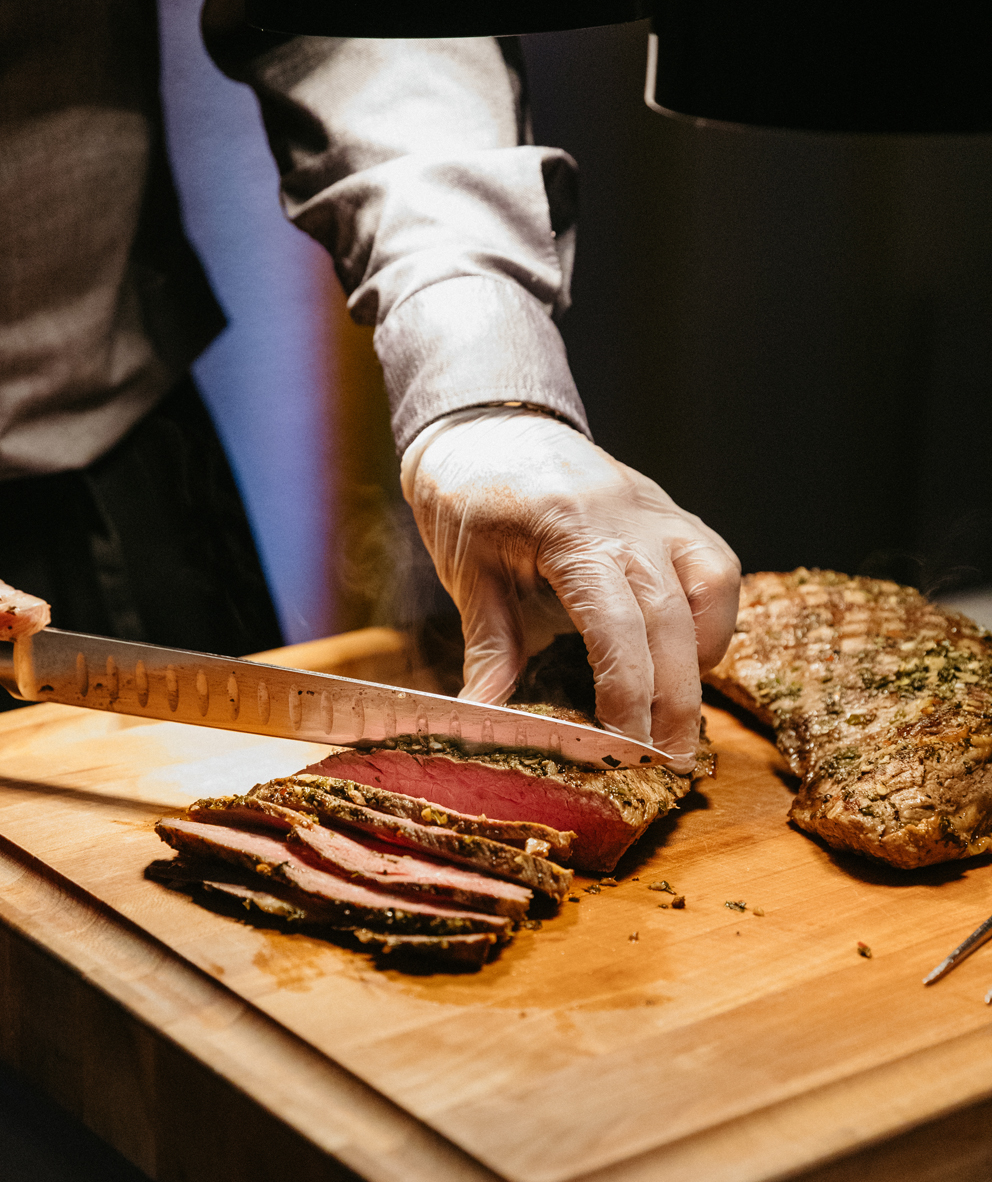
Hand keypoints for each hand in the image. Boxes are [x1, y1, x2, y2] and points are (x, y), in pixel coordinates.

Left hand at [402, 410, 740, 769]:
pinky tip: (687, 654)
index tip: (623, 745)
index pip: (617, 622)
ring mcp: (656, 510)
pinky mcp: (671, 512)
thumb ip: (490, 646)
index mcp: (569, 530)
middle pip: (673, 616)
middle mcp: (626, 516)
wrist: (487, 423)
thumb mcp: (467, 572)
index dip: (627, 691)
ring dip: (703, 653)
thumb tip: (487, 718)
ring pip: (712, 583)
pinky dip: (711, 615)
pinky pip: (714, 564)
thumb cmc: (469, 496)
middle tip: (666, 758)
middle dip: (674, 696)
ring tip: (679, 708)